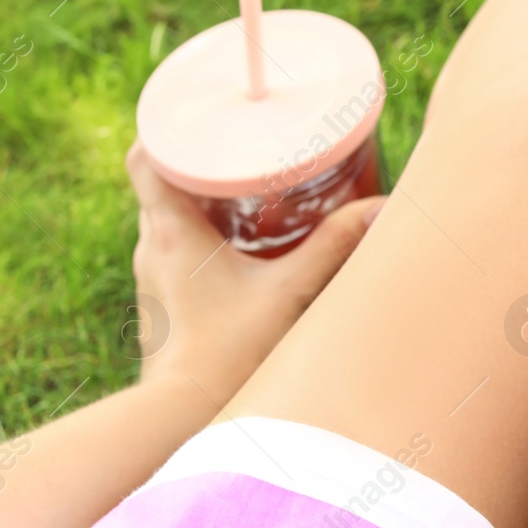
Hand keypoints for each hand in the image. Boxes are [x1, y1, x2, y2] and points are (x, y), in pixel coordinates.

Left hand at [125, 143, 383, 402]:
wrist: (182, 417)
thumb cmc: (229, 355)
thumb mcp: (291, 292)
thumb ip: (336, 246)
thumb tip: (382, 206)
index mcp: (170, 231)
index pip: (146, 155)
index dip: (166, 125)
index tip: (204, 111)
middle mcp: (152, 247)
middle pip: (163, 179)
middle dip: (204, 155)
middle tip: (250, 141)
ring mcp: (155, 276)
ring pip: (171, 213)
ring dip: (206, 193)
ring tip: (255, 182)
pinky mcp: (166, 301)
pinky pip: (180, 245)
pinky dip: (208, 229)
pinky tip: (249, 236)